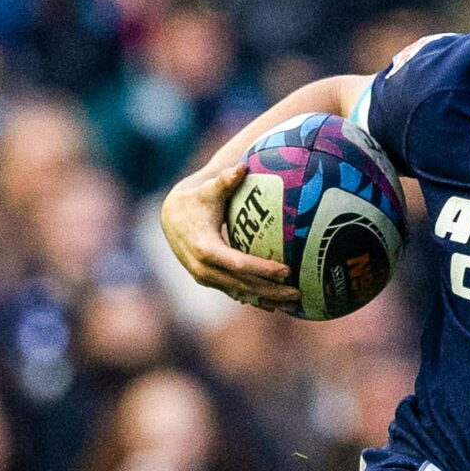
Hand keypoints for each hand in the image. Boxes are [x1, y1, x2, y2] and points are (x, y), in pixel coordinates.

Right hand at [158, 163, 297, 309]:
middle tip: (298, 293)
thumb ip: (225, 180)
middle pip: (243, 285)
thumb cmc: (196, 200)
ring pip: (240, 293)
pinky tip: (276, 304)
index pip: (238, 264)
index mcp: (205, 248)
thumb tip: (241, 166)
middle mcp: (204, 269)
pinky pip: (235, 293)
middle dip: (271, 291)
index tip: (287, 271)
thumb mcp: (208, 190)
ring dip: (266, 300)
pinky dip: (255, 299)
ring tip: (293, 304)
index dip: (263, 269)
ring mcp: (206, 278)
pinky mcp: (209, 282)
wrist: (171, 217)